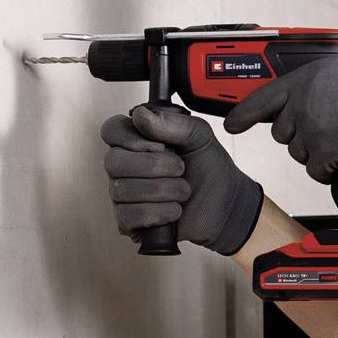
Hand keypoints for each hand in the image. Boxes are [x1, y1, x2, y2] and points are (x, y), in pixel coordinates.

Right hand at [100, 105, 263, 254]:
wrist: (226, 206)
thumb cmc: (209, 170)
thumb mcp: (199, 136)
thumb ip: (173, 123)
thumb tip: (140, 115)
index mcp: (135, 142)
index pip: (111, 130)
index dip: (131, 137)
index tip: (160, 145)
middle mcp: (124, 168)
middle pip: (114, 161)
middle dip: (154, 166)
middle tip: (180, 169)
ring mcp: (123, 196)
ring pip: (122, 190)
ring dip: (163, 190)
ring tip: (183, 191)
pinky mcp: (129, 222)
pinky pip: (128, 216)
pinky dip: (158, 212)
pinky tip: (175, 211)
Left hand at [223, 48, 337, 181]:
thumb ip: (329, 65)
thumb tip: (326, 66)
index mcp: (306, 78)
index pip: (261, 98)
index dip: (243, 114)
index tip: (233, 124)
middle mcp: (303, 104)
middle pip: (281, 132)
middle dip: (297, 134)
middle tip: (322, 130)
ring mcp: (312, 131)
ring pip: (298, 153)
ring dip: (315, 152)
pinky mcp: (325, 154)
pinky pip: (314, 171)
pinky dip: (328, 169)